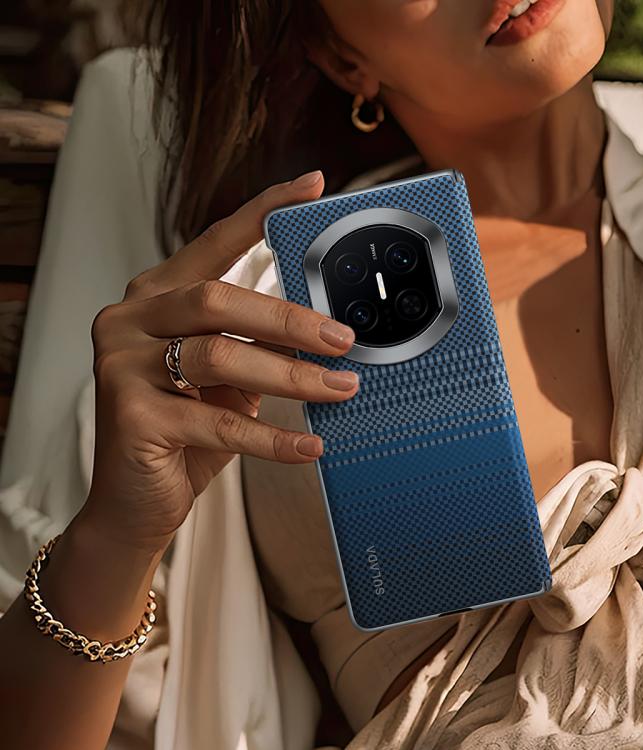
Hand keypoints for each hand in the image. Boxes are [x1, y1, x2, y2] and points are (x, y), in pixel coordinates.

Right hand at [81, 170, 358, 553]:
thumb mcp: (229, 379)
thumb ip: (259, 345)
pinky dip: (272, 437)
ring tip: (339, 389)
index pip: (214, 243)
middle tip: (344, 340)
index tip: (310, 187)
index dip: (262, 212)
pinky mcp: (130, 416)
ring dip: (291, 376)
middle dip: (291, 320)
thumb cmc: (188, 430)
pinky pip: (218, 422)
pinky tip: (308, 446)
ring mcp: (122, 365)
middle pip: (218, 300)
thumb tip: (327, 327)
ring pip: (220, 357)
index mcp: (158, 297)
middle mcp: (132, 319)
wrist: (137, 501)